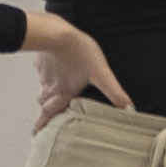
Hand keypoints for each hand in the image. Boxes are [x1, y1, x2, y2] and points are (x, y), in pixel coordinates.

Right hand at [22, 9, 131, 129]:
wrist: (56, 32)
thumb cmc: (77, 51)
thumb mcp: (101, 73)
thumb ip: (114, 92)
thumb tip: (128, 108)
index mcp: (62, 92)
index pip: (49, 114)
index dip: (43, 125)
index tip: (37, 135)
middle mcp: (50, 86)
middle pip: (44, 105)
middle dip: (43, 115)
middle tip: (41, 123)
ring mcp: (45, 73)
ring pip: (42, 89)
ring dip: (44, 97)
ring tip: (47, 101)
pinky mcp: (42, 60)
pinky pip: (42, 72)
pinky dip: (45, 75)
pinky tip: (51, 71)